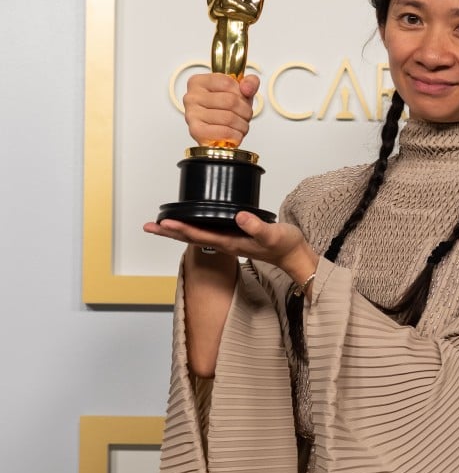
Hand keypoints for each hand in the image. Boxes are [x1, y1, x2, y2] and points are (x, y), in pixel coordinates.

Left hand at [143, 212, 318, 284]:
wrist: (294, 256)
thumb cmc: (285, 245)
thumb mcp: (273, 234)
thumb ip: (256, 226)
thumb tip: (239, 216)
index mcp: (230, 243)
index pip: (199, 235)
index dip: (180, 229)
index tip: (164, 222)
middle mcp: (225, 243)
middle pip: (190, 238)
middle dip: (169, 232)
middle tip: (149, 226)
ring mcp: (228, 241)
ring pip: (196, 235)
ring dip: (177, 230)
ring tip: (161, 224)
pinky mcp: (234, 236)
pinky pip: (207, 231)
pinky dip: (193, 226)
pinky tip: (190, 221)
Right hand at [184, 73, 258, 146]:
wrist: (217, 137)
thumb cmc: (227, 111)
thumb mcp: (240, 92)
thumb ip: (250, 83)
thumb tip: (247, 87)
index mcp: (198, 82)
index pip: (227, 82)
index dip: (242, 94)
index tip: (242, 100)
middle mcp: (191, 97)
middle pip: (230, 101)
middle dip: (245, 111)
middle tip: (246, 117)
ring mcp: (192, 114)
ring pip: (229, 118)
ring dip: (242, 125)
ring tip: (240, 126)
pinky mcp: (196, 131)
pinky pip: (224, 132)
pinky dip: (236, 135)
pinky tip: (235, 135)